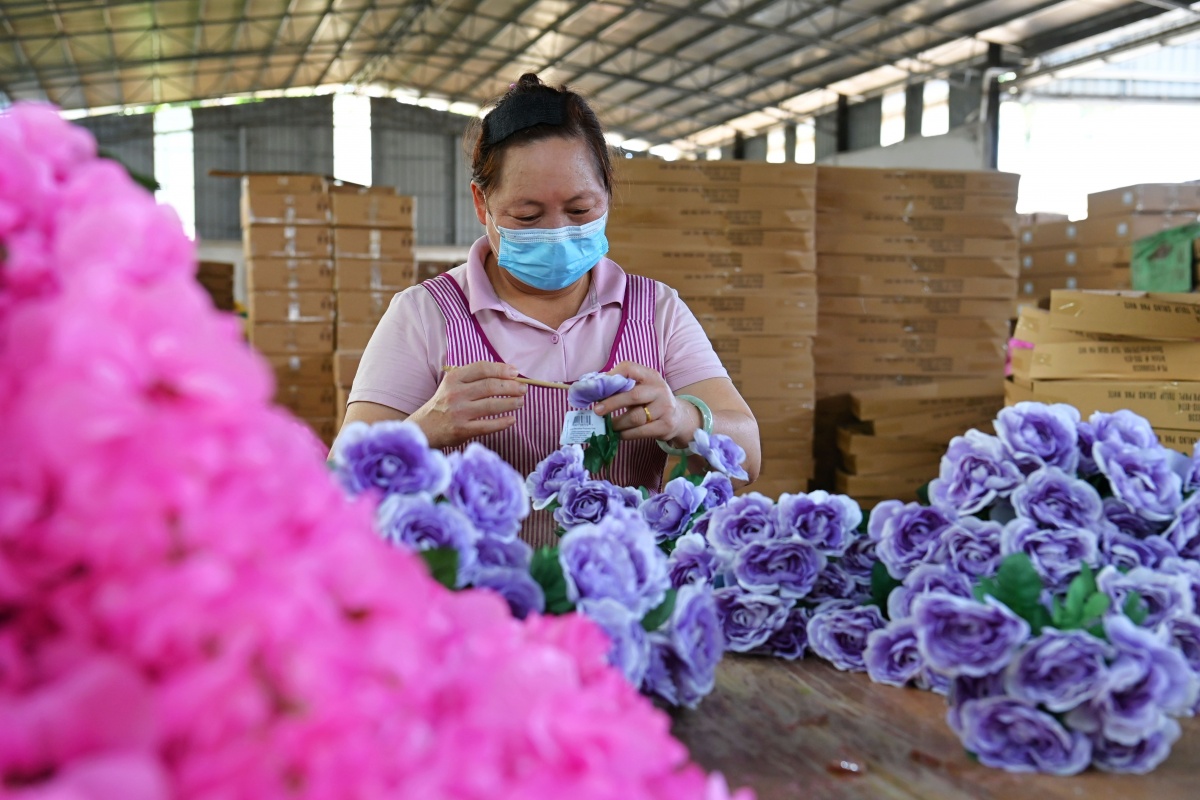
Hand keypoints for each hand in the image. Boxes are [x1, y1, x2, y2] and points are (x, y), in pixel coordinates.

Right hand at [409, 361, 526, 447]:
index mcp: (454, 378)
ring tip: (520, 402)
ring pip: (492, 405)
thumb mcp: (451, 385)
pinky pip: (488, 425)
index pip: (482, 368)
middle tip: (523, 389)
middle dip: (511, 387)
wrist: (424, 428)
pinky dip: (503, 422)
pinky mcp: (462, 430)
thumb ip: (473, 378)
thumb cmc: (443, 404)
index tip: (516, 373)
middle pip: (490, 386)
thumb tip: (506, 374)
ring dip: (511, 403)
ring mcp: (459, 412)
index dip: (502, 369)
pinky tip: (512, 420)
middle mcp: (456, 394)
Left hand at [592, 361, 696, 444]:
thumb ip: (623, 387)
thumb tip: (595, 392)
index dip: (612, 376)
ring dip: (617, 423)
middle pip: (633, 396)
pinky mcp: (665, 425)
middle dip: (612, 403)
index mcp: (650, 376)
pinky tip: (618, 435)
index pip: (629, 368)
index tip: (599, 386)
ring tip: (607, 426)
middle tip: (596, 410)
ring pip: (636, 417)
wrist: (678, 417)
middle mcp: (659, 389)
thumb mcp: (643, 388)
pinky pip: (641, 432)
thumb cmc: (652, 400)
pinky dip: (626, 434)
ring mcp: (665, 408)